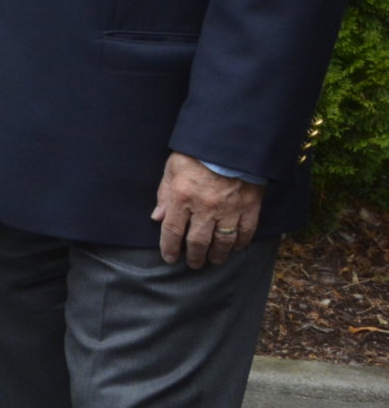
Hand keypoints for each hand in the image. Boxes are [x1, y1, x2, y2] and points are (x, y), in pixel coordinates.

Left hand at [154, 152, 263, 267]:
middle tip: (193, 264)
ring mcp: (229, 209)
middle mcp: (204, 208)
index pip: (171, 231)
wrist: (231, 143)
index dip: (169, 248)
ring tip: (213, 260)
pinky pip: (245, 231)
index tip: (169, 258)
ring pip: (222, 242)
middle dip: (194, 256)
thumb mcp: (172, 169)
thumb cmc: (196, 154)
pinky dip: (240, 243)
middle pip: (197, 241)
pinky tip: (235, 248)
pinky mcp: (249, 207)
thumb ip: (164, 194)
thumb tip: (157, 217)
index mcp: (181, 197)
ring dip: (217, 255)